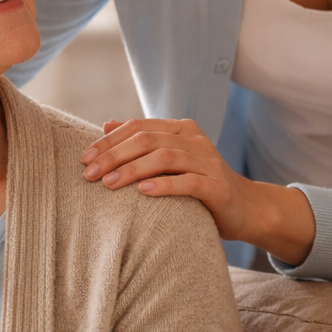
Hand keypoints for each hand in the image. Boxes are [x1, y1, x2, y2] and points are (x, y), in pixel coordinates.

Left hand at [80, 117, 315, 264]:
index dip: (109, 141)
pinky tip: (143, 192)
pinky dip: (164, 185)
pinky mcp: (218, 186)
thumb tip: (106, 124)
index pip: (138, 127)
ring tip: (109, 184)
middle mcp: (195, 140)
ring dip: (132, 170)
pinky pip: (188, 182)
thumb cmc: (199, 184)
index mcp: (180, 129)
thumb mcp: (171, 159)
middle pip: (147, 140)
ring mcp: (208, 162)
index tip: (85, 158)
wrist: (245, 208)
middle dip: (114, 155)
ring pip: (165, 158)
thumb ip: (143, 141)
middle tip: (90, 173)